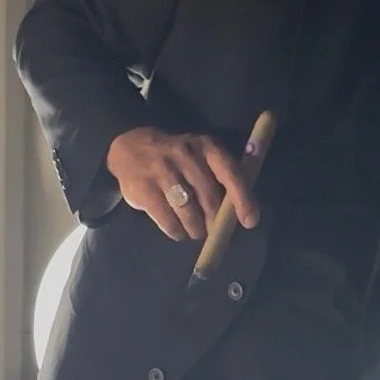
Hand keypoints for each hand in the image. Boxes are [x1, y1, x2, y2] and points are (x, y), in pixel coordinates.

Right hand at [106, 128, 259, 242]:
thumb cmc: (177, 161)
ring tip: (194, 231)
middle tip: (212, 231)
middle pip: (208, 198)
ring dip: (195, 229)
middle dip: (214, 222)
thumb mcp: (201, 159)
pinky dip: (176, 231)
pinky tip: (177, 230)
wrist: (130, 148)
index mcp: (206, 147)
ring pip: (188, 211)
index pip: (229, 173)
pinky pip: (167, 219)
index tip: (249, 221)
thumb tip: (242, 214)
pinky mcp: (143, 187)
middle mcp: (185, 155)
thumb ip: (221, 180)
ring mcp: (162, 170)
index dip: (242, 199)